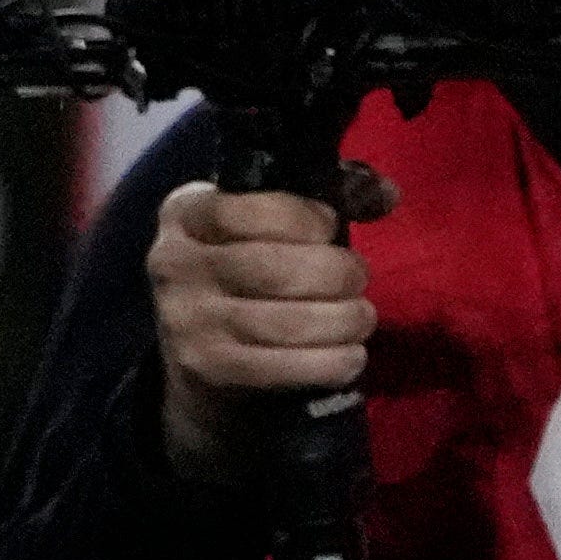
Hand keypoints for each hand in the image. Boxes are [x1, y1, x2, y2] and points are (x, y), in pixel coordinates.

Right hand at [151, 169, 394, 484]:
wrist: (197, 347)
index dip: (304, 218)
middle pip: (273, 268)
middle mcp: (174, 263)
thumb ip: (323, 198)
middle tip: (359, 278)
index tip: (329, 228)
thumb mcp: (264, 223)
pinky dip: (332, 362)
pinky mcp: (209, 367)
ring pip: (287, 322)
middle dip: (336, 273)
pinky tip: (350, 355)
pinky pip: (286, 367)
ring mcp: (187, 319)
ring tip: (361, 317)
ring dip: (344, 320)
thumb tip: (386, 193)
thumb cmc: (244, 268)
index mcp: (184, 214)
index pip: (248, 209)